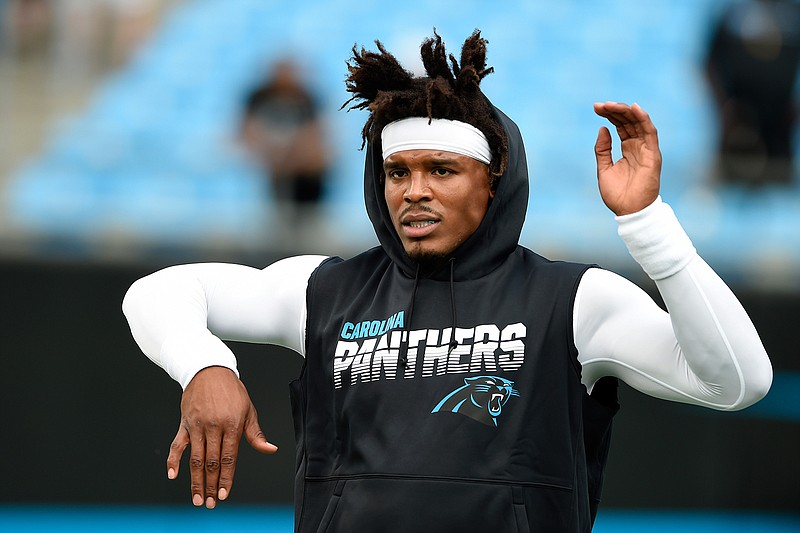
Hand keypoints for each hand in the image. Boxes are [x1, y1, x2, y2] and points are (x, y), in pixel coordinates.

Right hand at [167, 366, 277, 508]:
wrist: (209, 369)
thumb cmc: (232, 390)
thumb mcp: (248, 409)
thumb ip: (256, 434)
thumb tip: (270, 449)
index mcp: (232, 425)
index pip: (230, 458)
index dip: (227, 478)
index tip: (224, 495)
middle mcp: (214, 426)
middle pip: (212, 462)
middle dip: (211, 485)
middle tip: (210, 503)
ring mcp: (197, 425)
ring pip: (196, 458)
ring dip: (195, 480)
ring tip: (197, 498)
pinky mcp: (185, 423)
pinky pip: (177, 444)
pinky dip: (173, 460)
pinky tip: (172, 475)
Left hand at [593, 102, 661, 215]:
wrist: (628, 211)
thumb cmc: (617, 194)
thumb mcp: (604, 168)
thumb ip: (603, 149)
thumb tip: (602, 129)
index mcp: (627, 149)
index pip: (620, 126)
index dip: (610, 115)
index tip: (596, 108)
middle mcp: (638, 147)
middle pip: (629, 122)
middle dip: (615, 111)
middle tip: (600, 105)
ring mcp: (646, 150)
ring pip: (638, 123)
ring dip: (626, 112)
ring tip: (611, 105)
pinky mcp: (653, 155)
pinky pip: (650, 133)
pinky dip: (643, 119)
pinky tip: (634, 108)